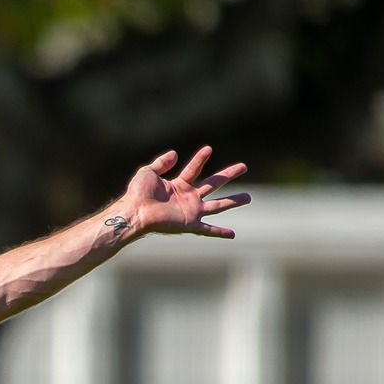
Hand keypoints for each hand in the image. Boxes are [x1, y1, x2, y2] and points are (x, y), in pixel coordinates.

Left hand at [119, 147, 249, 238]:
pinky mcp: (190, 223)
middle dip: (228, 175)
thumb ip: (161, 163)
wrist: (135, 212)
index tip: (208, 149)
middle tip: (244, 166)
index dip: (200, 159)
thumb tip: (175, 153)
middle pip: (213, 183)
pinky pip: (208, 229)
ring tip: (249, 198)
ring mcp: (191, 210)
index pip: (194, 169)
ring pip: (218, 205)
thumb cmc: (137, 193)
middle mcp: (188, 198)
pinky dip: (220, 232)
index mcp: (178, 186)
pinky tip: (232, 235)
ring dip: (233, 201)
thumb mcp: (148, 172)